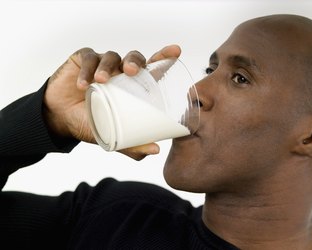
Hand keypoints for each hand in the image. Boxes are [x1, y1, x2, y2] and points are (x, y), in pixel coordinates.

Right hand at [43, 45, 180, 159]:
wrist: (60, 119)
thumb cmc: (91, 123)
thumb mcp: (112, 135)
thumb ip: (132, 143)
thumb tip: (156, 150)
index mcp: (133, 86)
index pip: (152, 68)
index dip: (164, 57)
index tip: (176, 51)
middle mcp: (120, 72)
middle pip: (135, 57)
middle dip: (135, 61)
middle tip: (131, 71)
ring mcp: (102, 64)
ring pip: (111, 56)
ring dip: (107, 66)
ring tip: (100, 81)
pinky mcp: (83, 59)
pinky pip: (89, 58)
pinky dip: (87, 70)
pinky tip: (82, 85)